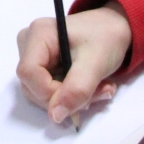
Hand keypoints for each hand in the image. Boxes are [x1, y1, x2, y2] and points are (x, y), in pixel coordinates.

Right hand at [15, 4, 132, 124]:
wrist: (115, 27)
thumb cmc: (106, 37)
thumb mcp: (96, 63)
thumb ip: (76, 89)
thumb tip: (55, 116)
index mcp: (38, 34)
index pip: (29, 73)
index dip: (50, 93)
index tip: (79, 96)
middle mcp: (28, 43)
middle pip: (32, 85)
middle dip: (65, 98)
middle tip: (98, 93)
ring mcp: (33, 55)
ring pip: (41, 92)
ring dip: (71, 99)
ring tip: (100, 89)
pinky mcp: (42, 66)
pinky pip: (48, 91)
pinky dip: (70, 95)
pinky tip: (91, 87)